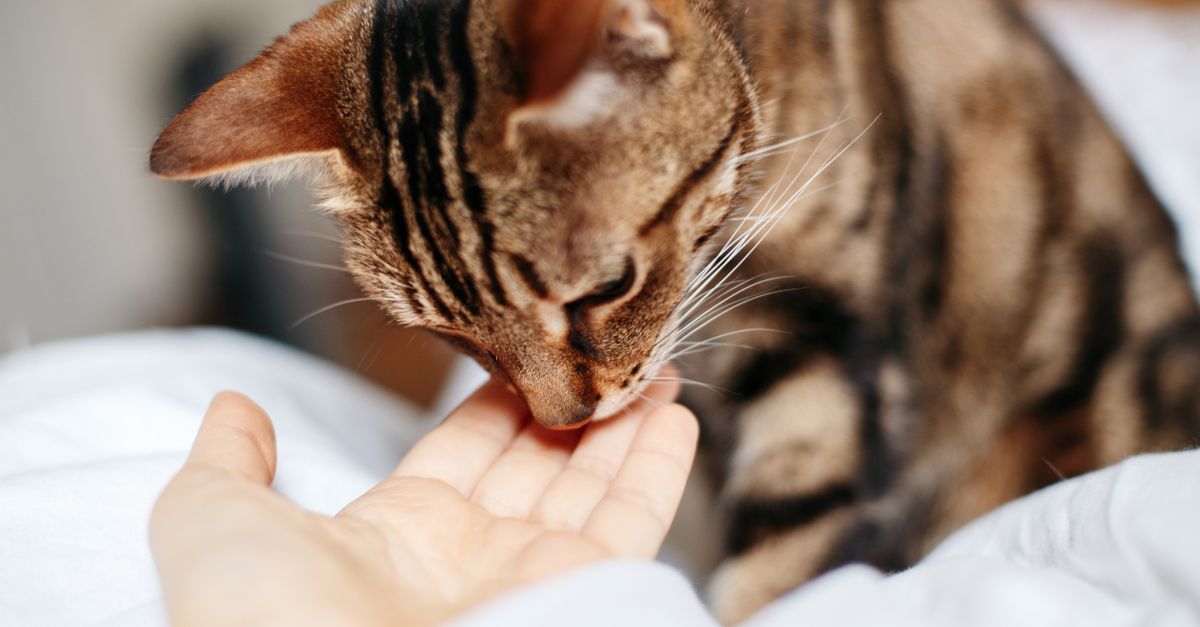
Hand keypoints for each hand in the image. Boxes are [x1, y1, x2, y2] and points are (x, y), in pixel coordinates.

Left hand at [150, 378, 698, 626]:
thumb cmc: (265, 619)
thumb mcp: (215, 522)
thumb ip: (229, 461)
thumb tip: (233, 406)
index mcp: (398, 535)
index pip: (465, 449)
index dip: (500, 399)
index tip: (528, 346)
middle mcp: (473, 558)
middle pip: (539, 464)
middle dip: (574, 405)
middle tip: (609, 348)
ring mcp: (530, 580)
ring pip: (593, 488)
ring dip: (627, 426)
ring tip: (657, 367)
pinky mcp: (581, 596)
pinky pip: (631, 527)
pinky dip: (657, 472)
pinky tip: (675, 416)